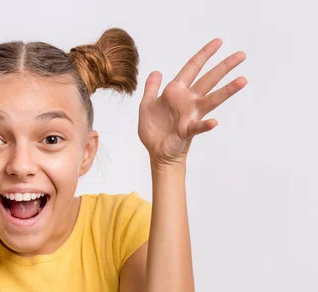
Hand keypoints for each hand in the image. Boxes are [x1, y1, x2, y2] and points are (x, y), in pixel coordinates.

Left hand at [137, 38, 246, 167]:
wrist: (156, 151)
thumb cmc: (153, 130)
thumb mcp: (147, 105)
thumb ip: (151, 88)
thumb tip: (156, 71)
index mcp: (176, 92)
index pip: (192, 68)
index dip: (204, 55)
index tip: (219, 42)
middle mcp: (187, 101)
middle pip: (209, 80)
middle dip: (224, 67)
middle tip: (241, 55)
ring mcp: (190, 115)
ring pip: (212, 99)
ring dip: (227, 90)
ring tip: (242, 80)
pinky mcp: (187, 130)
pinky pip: (199, 126)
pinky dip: (206, 125)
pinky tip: (214, 122)